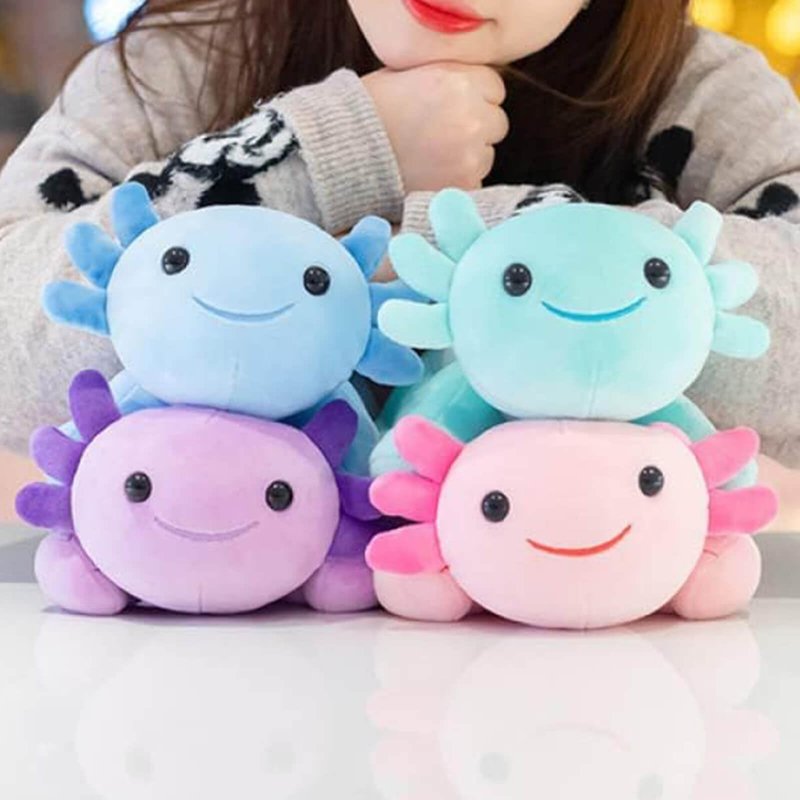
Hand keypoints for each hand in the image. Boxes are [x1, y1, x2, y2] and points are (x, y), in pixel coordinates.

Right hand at [363, 62, 508, 192]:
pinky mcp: (462, 187)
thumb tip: (473, 85)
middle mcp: (472, 117)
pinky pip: (474, 183)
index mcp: (460, 81)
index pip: (494, 88)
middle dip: (475, 128)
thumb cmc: (370, 111)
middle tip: (441, 136)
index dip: (473, 97)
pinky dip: (457, 182)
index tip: (451, 108)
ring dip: (467, 157)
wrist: (345, 153)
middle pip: (496, 123)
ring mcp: (469, 156)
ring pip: (486, 156)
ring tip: (432, 158)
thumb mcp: (410, 73)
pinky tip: (431, 176)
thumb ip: (448, 76)